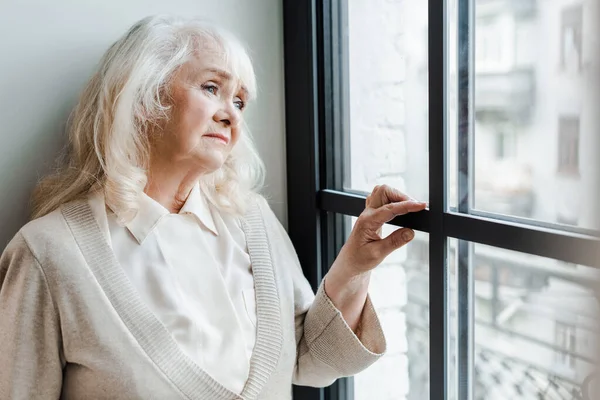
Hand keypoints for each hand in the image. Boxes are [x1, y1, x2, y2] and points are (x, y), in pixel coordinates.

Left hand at [323, 184, 426, 333]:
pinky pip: (382, 201)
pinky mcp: (371, 218)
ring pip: (381, 193)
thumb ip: (394, 242)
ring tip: (412, 210)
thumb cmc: (359, 264)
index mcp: (366, 223)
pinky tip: (405, 213)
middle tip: (415, 207)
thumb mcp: (377, 257)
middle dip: (398, 193)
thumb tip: (411, 231)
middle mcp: (366, 215)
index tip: (422, 206)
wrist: (347, 270)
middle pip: (381, 190)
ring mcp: (367, 215)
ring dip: (396, 196)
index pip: (388, 208)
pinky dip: (393, 202)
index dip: (406, 205)